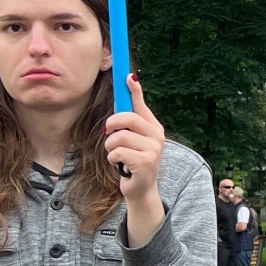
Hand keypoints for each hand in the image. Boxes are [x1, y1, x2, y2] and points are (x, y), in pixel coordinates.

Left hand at [105, 74, 165, 202]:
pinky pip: (117, 152)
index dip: (134, 89)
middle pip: (127, 118)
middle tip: (108, 132)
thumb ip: (129, 119)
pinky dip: (112, 159)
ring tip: (116, 155)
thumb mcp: (133, 138)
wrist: (141, 189)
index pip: (141, 104)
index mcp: (153, 126)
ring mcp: (153, 149)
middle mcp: (157, 135)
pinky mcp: (145, 163)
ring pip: (118, 137)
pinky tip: (120, 166)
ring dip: (110, 147)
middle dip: (112, 125)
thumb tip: (127, 92)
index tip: (128, 76)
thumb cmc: (133, 160)